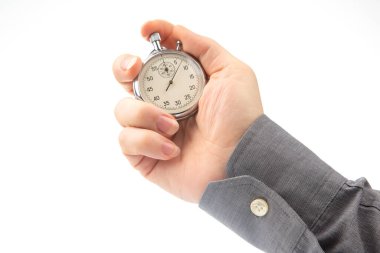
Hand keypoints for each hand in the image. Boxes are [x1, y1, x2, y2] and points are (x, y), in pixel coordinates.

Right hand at [113, 20, 262, 202]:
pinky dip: (148, 142)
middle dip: (124, 68)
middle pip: (126, 79)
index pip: (155, 59)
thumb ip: (203, 47)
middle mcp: (163, 105)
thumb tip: (173, 30)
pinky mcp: (146, 156)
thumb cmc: (241, 117)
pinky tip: (172, 149)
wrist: (240, 160)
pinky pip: (127, 140)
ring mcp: (152, 130)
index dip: (148, 42)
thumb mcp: (230, 72)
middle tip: (134, 70)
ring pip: (123, 110)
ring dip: (146, 114)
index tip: (145, 31)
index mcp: (181, 85)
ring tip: (173, 127)